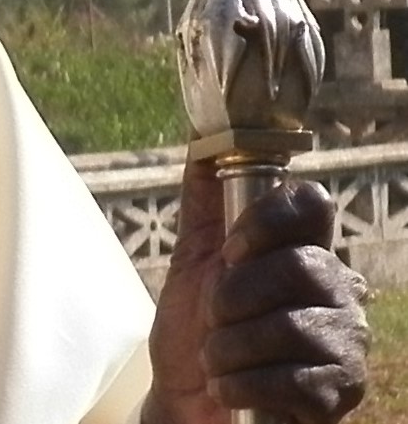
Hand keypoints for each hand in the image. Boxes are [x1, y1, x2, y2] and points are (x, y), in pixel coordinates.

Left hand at [144, 158, 368, 423]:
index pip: (312, 204)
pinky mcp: (340, 393)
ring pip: (290, 327)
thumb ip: (204, 198)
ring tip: (214, 357)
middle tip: (212, 316)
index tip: (230, 249)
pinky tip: (229, 386)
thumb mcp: (192, 253)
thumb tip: (202, 137)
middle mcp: (338, 288)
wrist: (188, 398)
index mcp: (303, 247)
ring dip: (229, 346)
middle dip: (234, 295)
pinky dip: (243, 383)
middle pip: (299, 266)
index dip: (268, 220)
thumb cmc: (195, 324)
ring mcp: (346, 342)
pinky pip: (293, 381)